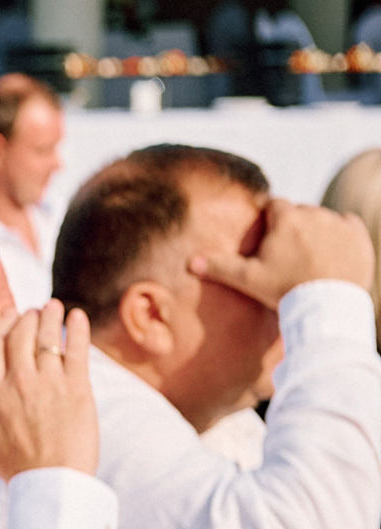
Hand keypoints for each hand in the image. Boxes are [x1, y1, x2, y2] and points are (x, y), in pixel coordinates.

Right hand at [0, 301, 97, 478]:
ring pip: (47, 337)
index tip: (8, 314)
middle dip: (26, 317)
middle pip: (20, 336)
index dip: (1, 326)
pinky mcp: (77, 386)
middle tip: (33, 311)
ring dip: (49, 317)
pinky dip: (78, 328)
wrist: (51, 480)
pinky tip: (77, 315)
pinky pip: (77, 348)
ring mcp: (49, 382)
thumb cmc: (15, 464)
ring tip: (52, 306)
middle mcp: (18, 382)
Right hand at [191, 197, 375, 308]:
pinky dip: (340, 235)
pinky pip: (347, 225)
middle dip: (292, 226)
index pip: (274, 205)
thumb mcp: (248, 279)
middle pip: (299, 212)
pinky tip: (332, 253)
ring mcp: (338, 222)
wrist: (327, 304)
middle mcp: (314, 213)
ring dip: (315, 231)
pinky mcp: (358, 234)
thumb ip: (220, 267)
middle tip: (286, 252)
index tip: (267, 234)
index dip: (268, 218)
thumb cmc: (285, 289)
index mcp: (286, 218)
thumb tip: (190, 262)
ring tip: (309, 257)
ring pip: (322, 219)